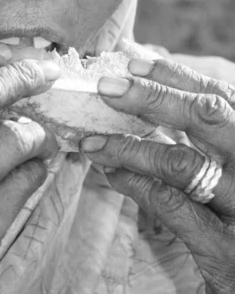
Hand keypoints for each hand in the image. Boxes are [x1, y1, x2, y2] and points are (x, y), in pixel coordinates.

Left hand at [81, 57, 234, 293]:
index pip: (222, 98)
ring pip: (181, 162)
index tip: (135, 63)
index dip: (178, 78)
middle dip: (150, 97)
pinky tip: (112, 175)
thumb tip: (154, 98)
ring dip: (129, 146)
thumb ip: (208, 139)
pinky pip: (172, 206)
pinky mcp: (228, 250)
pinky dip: (136, 185)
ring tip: (92, 140)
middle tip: (106, 86)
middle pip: (206, 118)